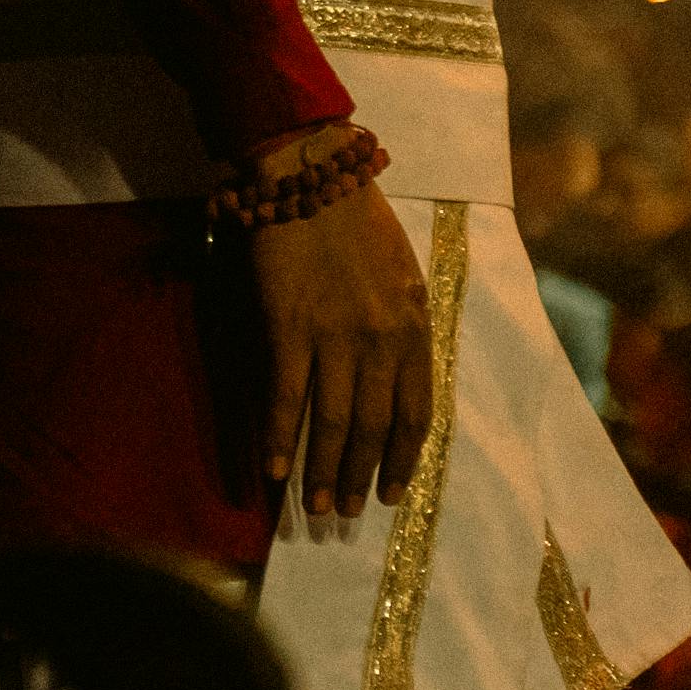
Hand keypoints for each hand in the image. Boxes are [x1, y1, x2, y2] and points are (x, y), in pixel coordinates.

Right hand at [243, 164, 425, 519]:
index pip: (417, 412)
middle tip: (349, 515)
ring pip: (334, 422)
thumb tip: (397, 377)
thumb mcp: (402, 274)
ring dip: (324, 471)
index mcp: (413, 327)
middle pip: (374, 427)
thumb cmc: (356, 220)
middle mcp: (381, 340)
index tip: (393, 492)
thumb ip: (403, 327)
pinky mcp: (287, 327)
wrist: (309, 174)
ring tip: (318, 508)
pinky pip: (286, 397)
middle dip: (362, 477)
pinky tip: (273, 470)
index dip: (404, 458)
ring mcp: (334, 336)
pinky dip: (279, 438)